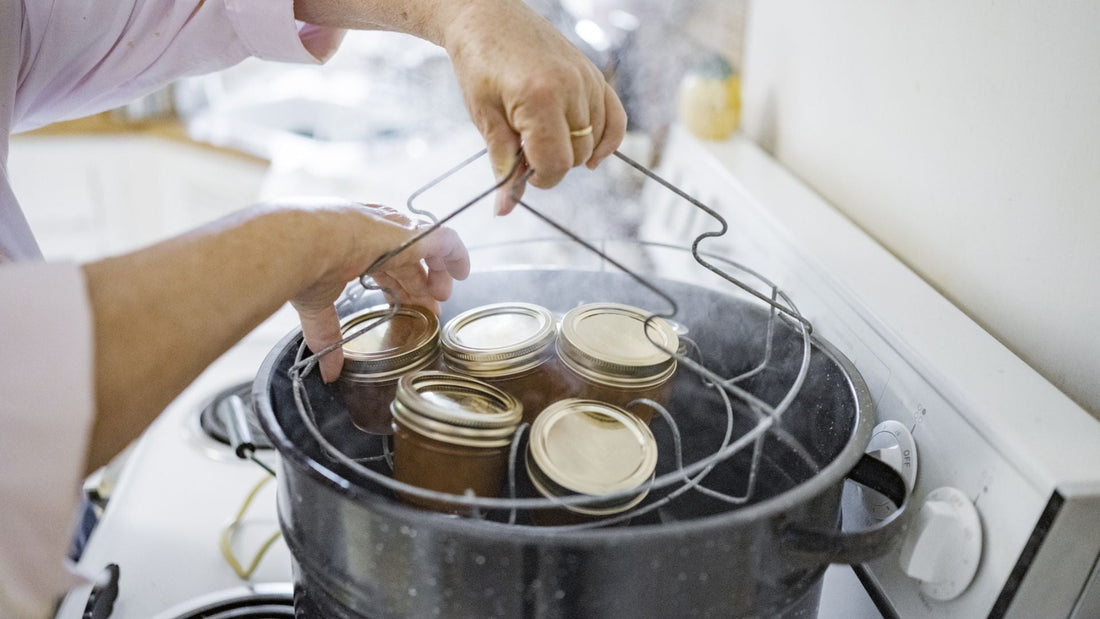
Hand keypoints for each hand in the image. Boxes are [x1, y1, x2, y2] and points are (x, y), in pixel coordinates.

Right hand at [289, 202, 469, 381]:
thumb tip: (328, 371)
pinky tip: (462, 272)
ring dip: (436, 274)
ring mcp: (394, 232)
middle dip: (418, 287)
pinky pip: (445, 241)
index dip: (393, 287)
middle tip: (429, 311)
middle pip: (406, 261)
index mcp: (350, 245)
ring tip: (441, 297)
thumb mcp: (315, 303)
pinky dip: (456, 255)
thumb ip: (326, 334)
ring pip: (426, 249)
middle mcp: (375, 233)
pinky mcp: (412, 234)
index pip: (381, 266)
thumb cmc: (302, 265)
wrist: (306, 239)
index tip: (399, 307)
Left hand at [442, 0, 627, 213]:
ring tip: (545, 138)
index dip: (540, 179)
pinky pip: (615, 118)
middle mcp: (571, 88)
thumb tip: (505, 208)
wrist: (488, 17)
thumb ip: (502, 163)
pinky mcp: (594, 75)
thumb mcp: (484, 117)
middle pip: (577, 156)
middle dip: (553, 164)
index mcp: (539, 99)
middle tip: (526, 151)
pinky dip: (607, 139)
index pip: (556, 163)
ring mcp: (587, 80)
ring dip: (572, 151)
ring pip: (595, 142)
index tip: (523, 174)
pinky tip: (592, 153)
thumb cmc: (480, 63)